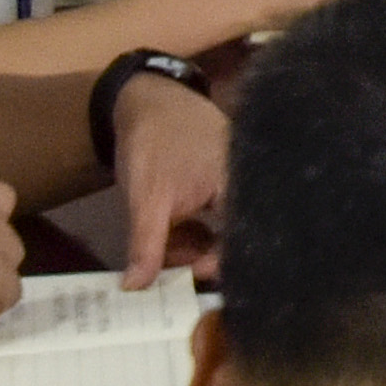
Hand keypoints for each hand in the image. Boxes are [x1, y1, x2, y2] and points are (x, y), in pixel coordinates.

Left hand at [104, 68, 236, 277]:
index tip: (185, 274)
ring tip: (165, 243)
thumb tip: (135, 288)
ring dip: (195, 242)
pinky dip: (197, 226)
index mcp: (241, 188)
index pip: (242, 242)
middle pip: (233, 237)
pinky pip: (218, 214)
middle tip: (167, 261)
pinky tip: (175, 228)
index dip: (216, 264)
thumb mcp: (147, 199)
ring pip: (223, 227)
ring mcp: (238, 181)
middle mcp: (250, 184)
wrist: (147, 97)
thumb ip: (147, 245)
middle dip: (200, 254)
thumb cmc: (154, 144)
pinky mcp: (225, 179)